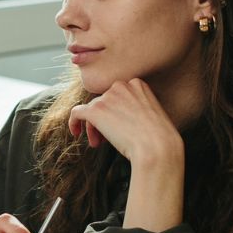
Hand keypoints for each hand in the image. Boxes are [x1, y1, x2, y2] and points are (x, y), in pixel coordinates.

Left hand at [68, 79, 186, 232]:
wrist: (157, 148)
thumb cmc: (159, 138)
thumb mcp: (152, 114)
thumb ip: (136, 108)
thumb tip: (119, 117)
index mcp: (137, 84)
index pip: (117, 95)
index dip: (115, 112)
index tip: (119, 127)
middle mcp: (121, 86)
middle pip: (103, 102)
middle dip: (104, 120)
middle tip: (106, 139)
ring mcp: (108, 97)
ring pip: (92, 110)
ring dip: (94, 127)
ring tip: (98, 143)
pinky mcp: (95, 110)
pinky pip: (76, 112)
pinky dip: (74, 122)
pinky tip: (76, 133)